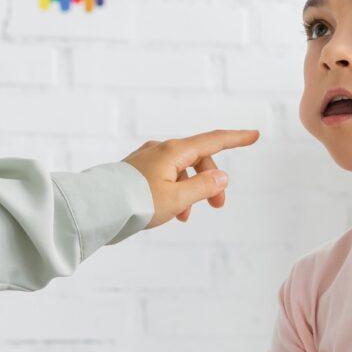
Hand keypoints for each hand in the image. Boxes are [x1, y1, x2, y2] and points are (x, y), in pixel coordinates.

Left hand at [123, 129, 260, 228]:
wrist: (97, 207)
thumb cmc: (136, 203)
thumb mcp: (178, 199)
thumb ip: (204, 187)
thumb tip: (222, 177)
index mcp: (173, 151)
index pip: (213, 141)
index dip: (236, 139)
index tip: (254, 135)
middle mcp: (160, 149)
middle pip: (198, 159)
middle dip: (211, 181)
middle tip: (217, 206)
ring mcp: (147, 158)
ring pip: (180, 170)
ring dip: (190, 191)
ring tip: (185, 216)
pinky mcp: (136, 170)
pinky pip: (165, 176)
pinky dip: (174, 191)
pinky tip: (169, 211)